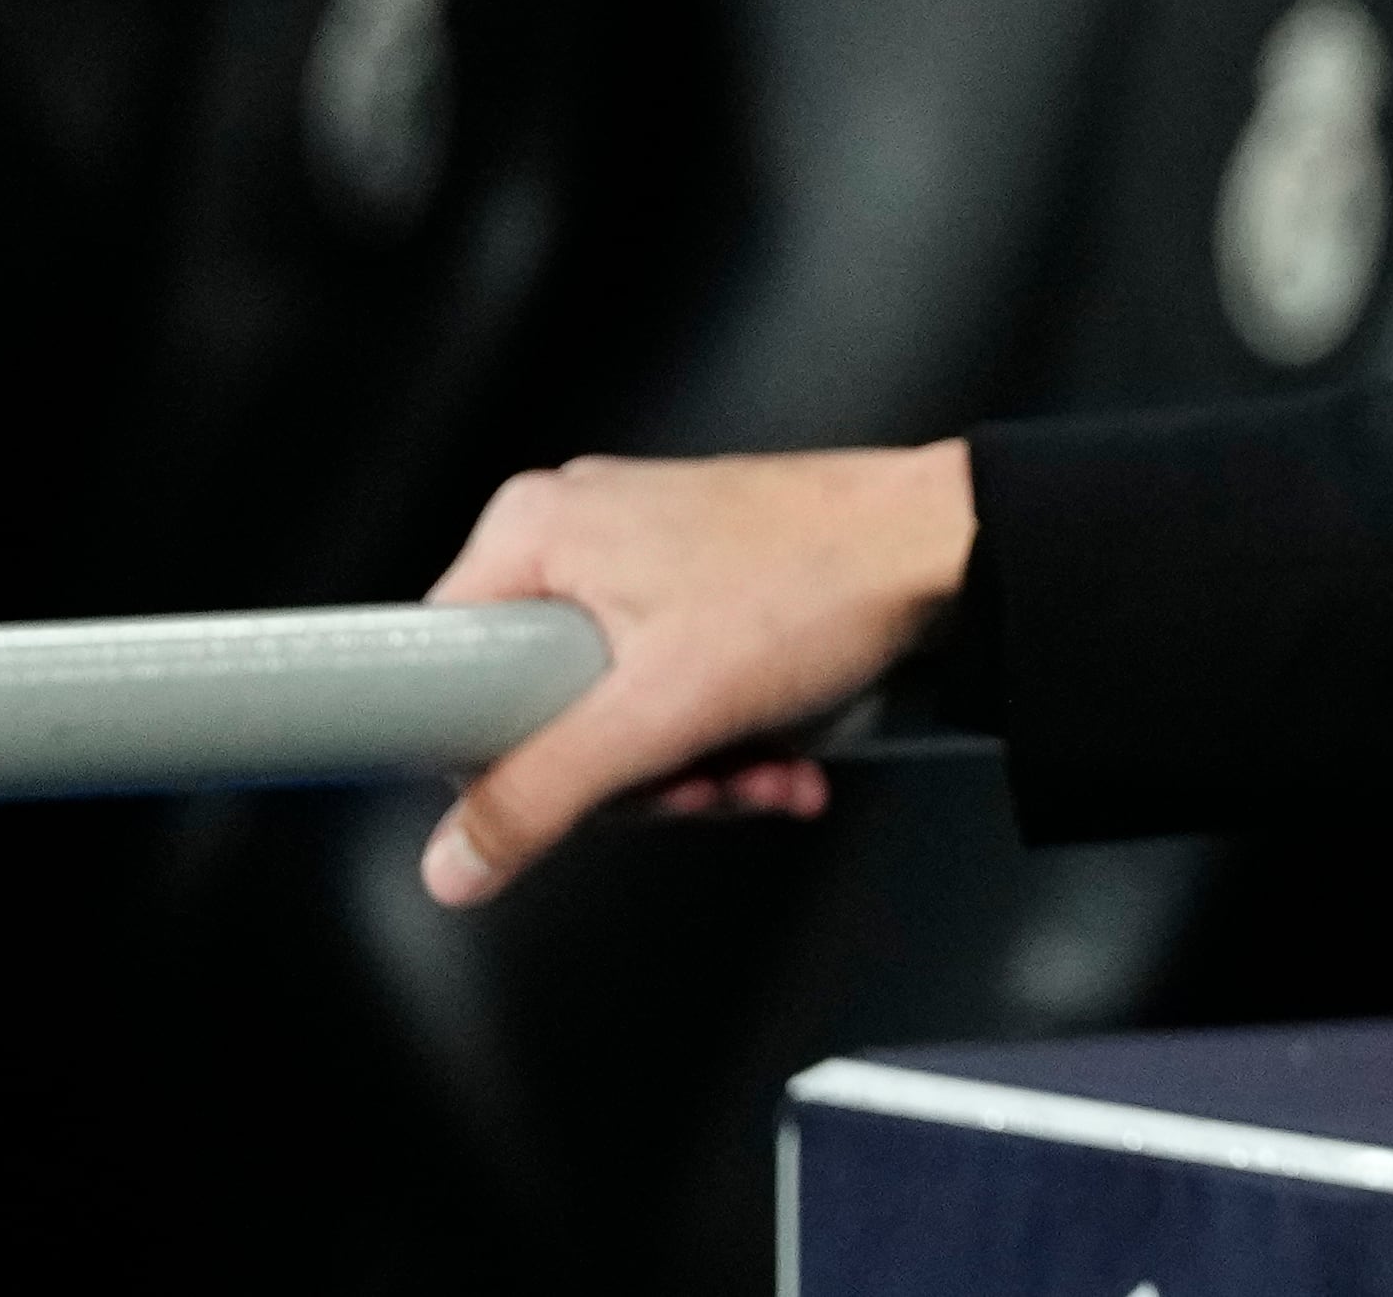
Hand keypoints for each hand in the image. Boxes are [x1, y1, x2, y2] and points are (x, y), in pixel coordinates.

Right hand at [414, 440, 976, 908]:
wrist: (946, 546)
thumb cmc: (819, 582)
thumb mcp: (661, 713)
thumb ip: (546, 793)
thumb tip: (454, 861)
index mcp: (533, 534)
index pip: (446, 673)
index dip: (500, 758)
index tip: (564, 797)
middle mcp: (575, 531)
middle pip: (541, 708)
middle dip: (635, 778)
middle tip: (698, 788)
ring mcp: (639, 553)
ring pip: (617, 708)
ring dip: (693, 767)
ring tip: (762, 773)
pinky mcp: (696, 580)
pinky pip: (669, 683)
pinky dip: (722, 733)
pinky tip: (782, 760)